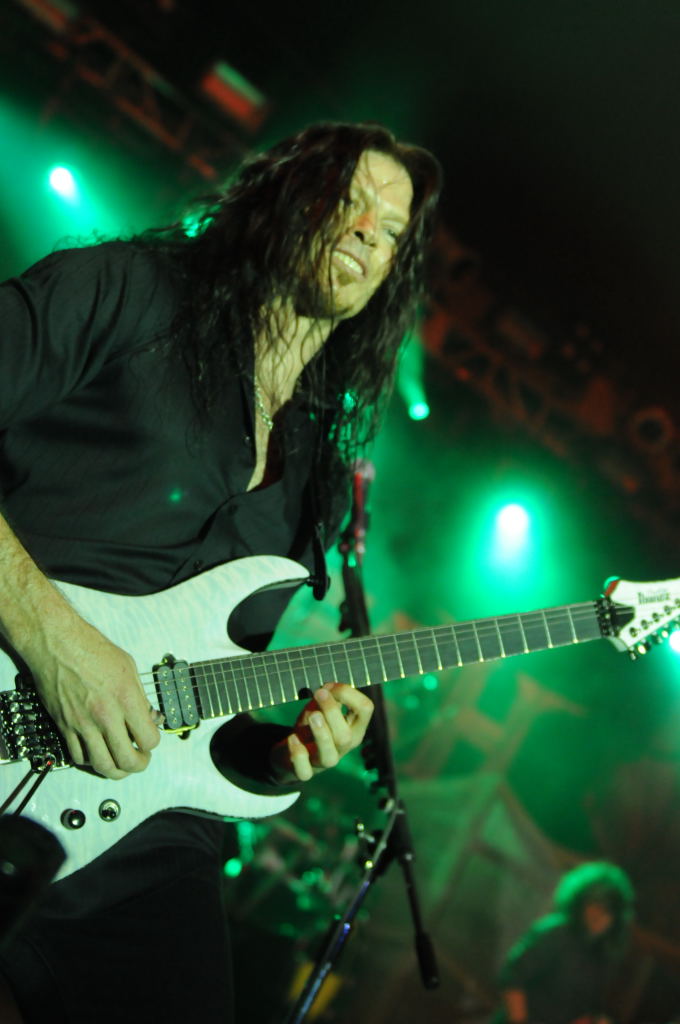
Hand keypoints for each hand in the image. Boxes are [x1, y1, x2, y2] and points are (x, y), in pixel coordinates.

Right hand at [27, 611, 160, 779]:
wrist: (57, 644)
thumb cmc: (92, 649)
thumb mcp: (128, 667)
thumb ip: (139, 696)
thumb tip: (147, 718)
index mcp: (126, 698)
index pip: (149, 739)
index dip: (153, 742)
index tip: (150, 738)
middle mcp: (105, 715)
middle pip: (127, 760)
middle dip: (139, 765)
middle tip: (141, 759)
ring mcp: (82, 723)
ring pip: (102, 765)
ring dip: (116, 770)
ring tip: (121, 762)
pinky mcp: (64, 726)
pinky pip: (78, 757)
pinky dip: (91, 761)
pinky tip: (97, 752)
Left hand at [270, 682, 372, 782]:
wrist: (290, 754)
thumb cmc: (311, 726)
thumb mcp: (320, 707)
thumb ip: (327, 697)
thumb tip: (328, 689)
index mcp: (354, 728)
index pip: (365, 709)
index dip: (349, 693)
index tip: (329, 686)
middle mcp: (343, 747)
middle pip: (345, 736)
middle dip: (332, 712)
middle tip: (318, 693)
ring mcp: (324, 761)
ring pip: (329, 757)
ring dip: (321, 734)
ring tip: (312, 715)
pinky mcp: (305, 772)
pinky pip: (304, 771)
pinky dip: (298, 754)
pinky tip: (292, 738)